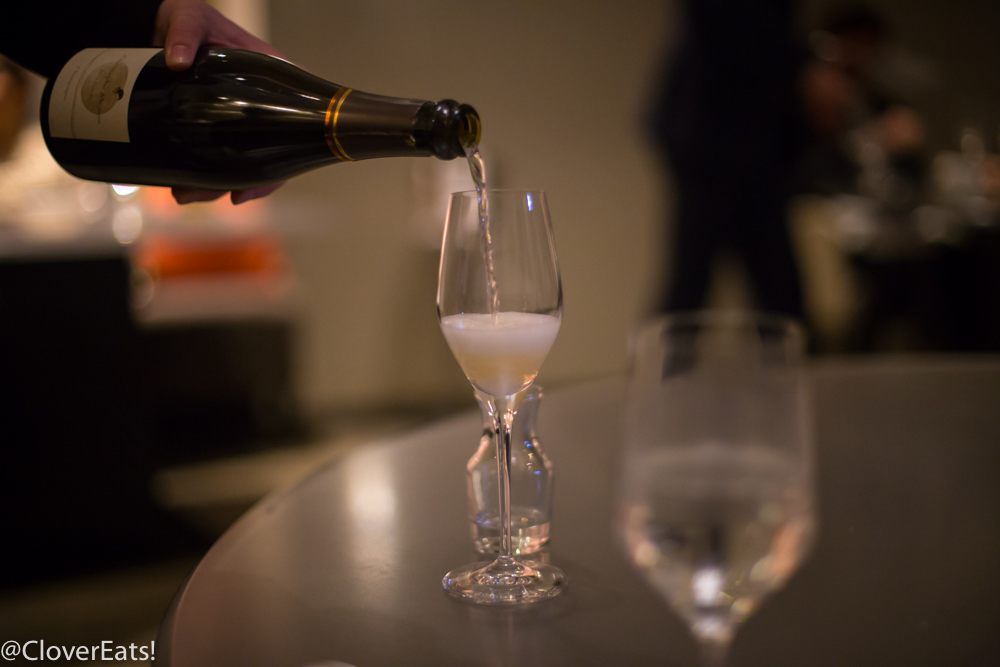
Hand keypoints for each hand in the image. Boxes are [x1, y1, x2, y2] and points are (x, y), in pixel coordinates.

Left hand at [153, 0, 285, 204]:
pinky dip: (201, 174)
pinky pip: (215, 156)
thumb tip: (177, 61)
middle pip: (264, 158)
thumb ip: (185, 34)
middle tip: (205, 196)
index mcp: (273, 79)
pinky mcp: (212, 125)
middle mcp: (260, 106)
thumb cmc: (190, 16)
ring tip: (183, 195)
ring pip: (236, 163)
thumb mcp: (190, 18)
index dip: (278, 169)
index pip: (293, 130)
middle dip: (237, 185)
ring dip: (212, 187)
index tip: (249, 190)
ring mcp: (236, 119)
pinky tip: (182, 184)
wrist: (161, 22)